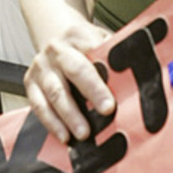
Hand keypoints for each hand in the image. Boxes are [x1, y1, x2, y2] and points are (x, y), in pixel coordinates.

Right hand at [24, 23, 114, 143]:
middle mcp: (56, 50)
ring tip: (84, 134)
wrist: (54, 40)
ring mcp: (41, 67)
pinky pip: (39, 106)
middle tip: (107, 112)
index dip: (105, 75)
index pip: (94, 54)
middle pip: (75, 71)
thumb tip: (142, 75)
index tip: (114, 97)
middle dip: (92, 92)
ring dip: (70, 115)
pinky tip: (65, 137)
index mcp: (78, 35)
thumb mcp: (101, 41)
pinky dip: (52, 123)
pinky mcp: (30, 83)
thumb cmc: (85, 47)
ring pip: (56, 92)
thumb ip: (115, 55)